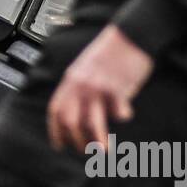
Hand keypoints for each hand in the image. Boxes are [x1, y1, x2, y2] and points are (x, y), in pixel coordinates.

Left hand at [46, 24, 153, 152]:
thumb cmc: (112, 52)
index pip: (56, 111)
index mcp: (71, 80)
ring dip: (96, 141)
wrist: (131, 35)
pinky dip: (122, 117)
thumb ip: (79, 85)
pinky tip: (126, 115)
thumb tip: (77, 107)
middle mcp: (81, 85)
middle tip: (86, 151)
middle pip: (71, 121)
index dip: (56, 131)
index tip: (60, 145)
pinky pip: (118, 112)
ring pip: (91, 122)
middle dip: (76, 141)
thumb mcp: (86, 67)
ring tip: (104, 151)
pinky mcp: (118, 88)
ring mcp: (99, 87)